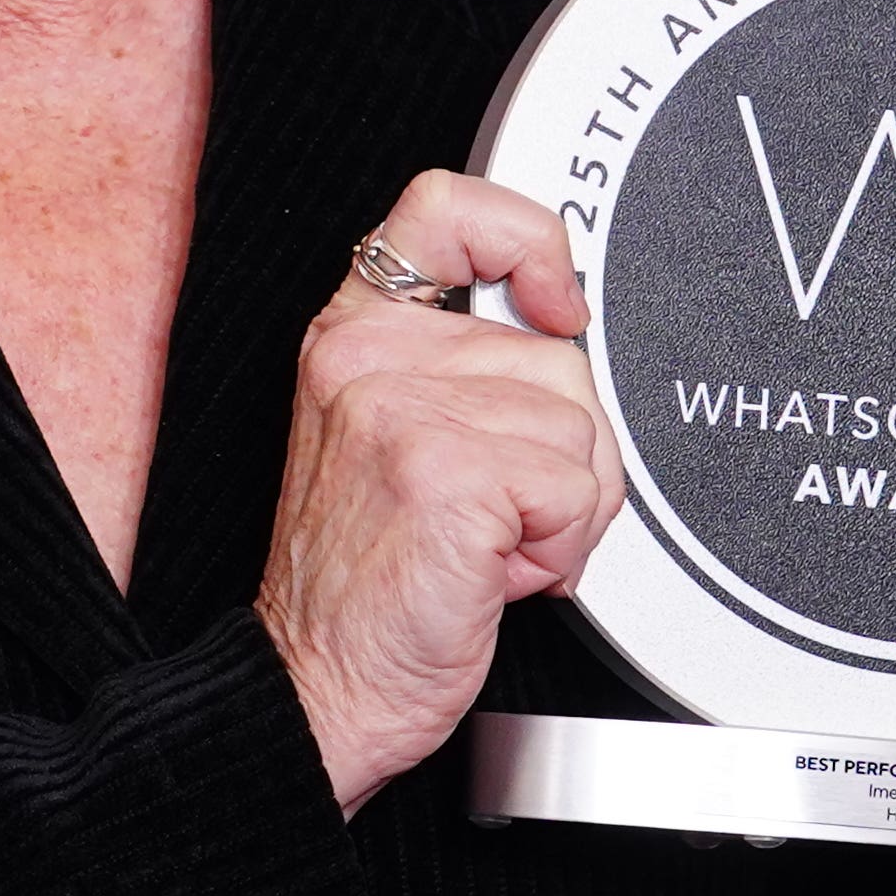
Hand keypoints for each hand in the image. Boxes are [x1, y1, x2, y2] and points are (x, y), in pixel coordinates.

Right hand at [255, 171, 626, 811]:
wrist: (318, 687)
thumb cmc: (368, 581)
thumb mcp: (394, 438)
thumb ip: (461, 365)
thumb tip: (565, 323)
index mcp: (353, 333)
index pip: (447, 208)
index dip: (527, 239)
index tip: (554, 305)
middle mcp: (365, 357)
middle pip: (556, 356)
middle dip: (561, 450)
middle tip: (491, 511)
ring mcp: (398, 411)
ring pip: (577, 428)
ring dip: (561, 510)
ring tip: (485, 545)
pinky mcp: (442, 472)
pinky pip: (573, 487)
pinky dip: (559, 548)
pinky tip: (491, 572)